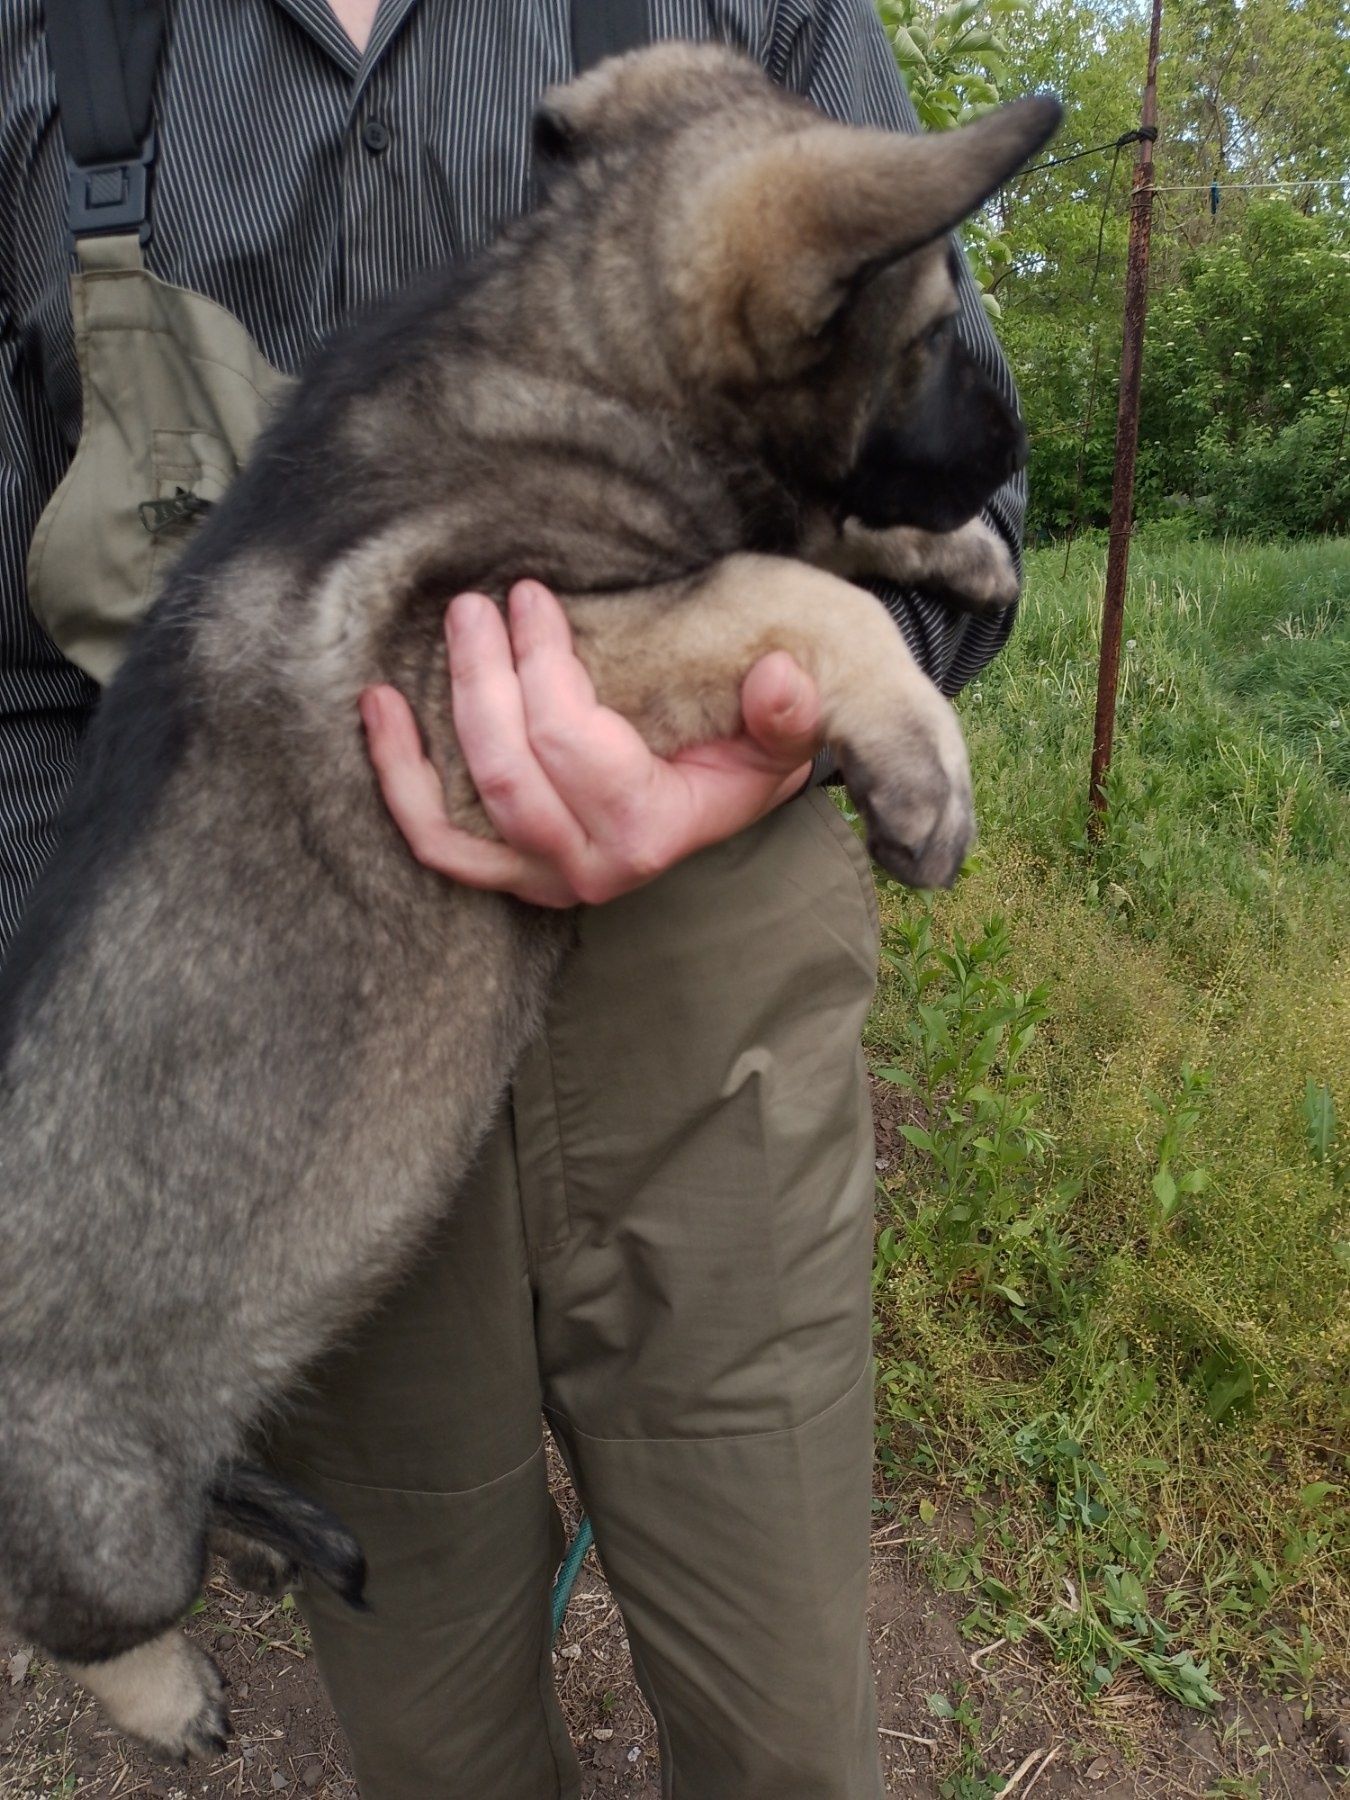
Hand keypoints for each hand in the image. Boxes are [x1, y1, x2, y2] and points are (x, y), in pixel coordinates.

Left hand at [360, 580, 821, 906]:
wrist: (724, 807)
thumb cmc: (745, 760)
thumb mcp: (783, 741)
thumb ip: (788, 716)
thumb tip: (780, 676)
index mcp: (648, 832)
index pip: (570, 744)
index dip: (540, 666)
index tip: (531, 598)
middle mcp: (587, 868)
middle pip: (506, 770)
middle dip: (482, 677)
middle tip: (476, 605)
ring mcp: (539, 878)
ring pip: (459, 808)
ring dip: (436, 717)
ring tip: (439, 637)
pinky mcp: (506, 873)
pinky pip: (436, 840)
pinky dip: (398, 780)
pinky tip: (380, 709)